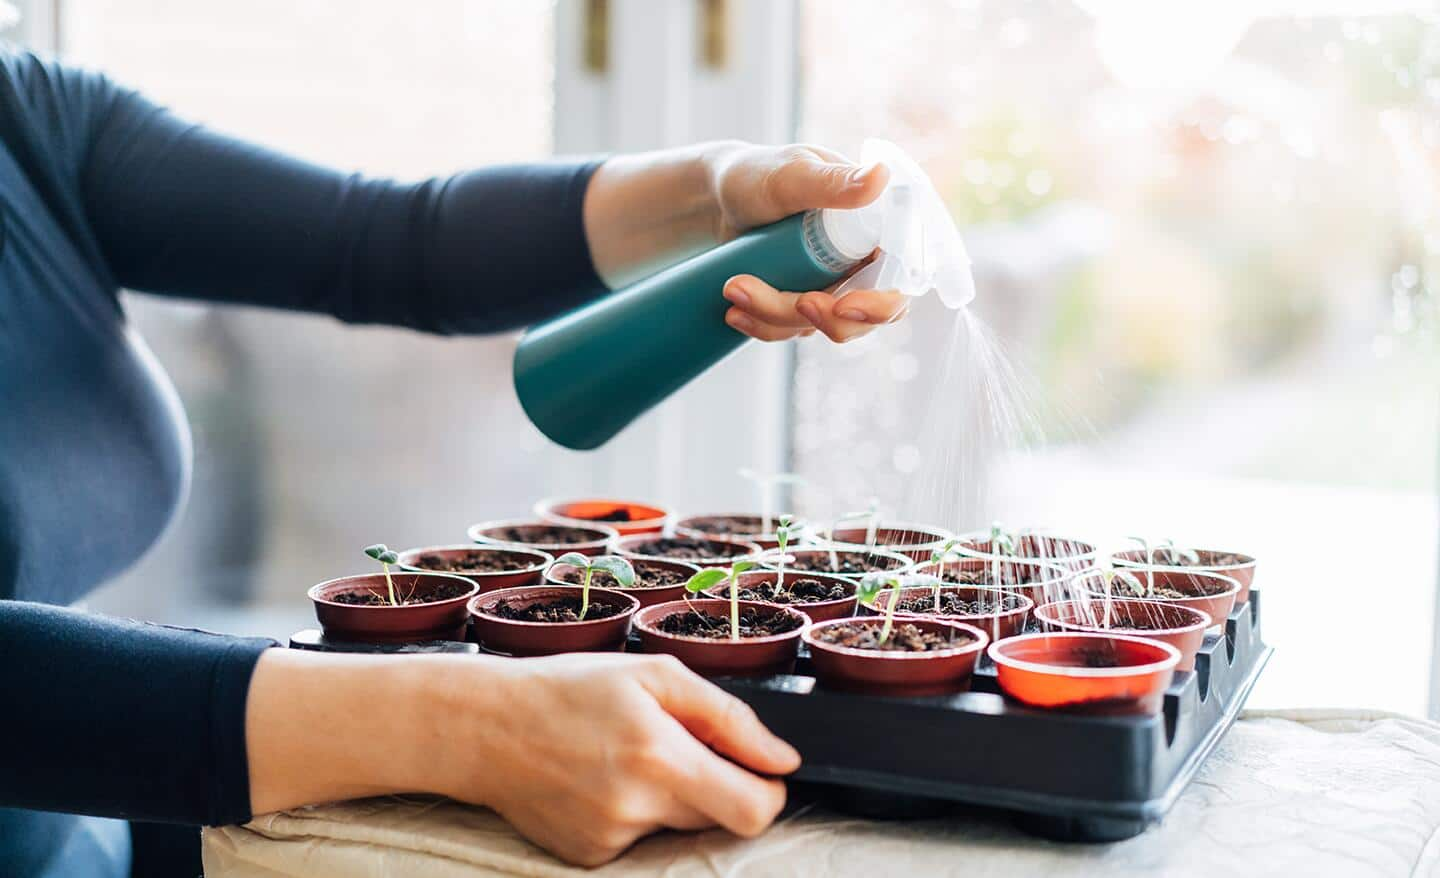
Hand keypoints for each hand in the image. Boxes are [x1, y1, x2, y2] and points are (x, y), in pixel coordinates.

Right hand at [437, 652, 797, 865]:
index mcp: (660, 757)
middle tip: (677, 746)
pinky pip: (640, 839)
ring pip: (679, 827)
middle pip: (720, 818)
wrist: (485, 727)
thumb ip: (728, 717)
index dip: (767, 790)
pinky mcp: (589, 857)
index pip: (754, 811)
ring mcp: (611, 840)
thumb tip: (783, 759)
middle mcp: (637, 808)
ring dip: (672, 797)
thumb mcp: (654, 675)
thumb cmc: (570, 688)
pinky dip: (635, 812)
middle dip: (717, 785)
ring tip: (626, 757)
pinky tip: (601, 780)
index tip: (756, 768)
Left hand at [705, 142, 909, 342]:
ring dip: (775, 317)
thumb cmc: (753, 175)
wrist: (712, 199)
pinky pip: (789, 330)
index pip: (897, 282)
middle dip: (823, 319)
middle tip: (792, 302)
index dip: (878, 305)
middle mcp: (859, 262)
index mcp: (874, 228)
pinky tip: (734, 311)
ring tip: (732, 288)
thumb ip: (834, 182)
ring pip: (817, 326)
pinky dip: (762, 326)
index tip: (841, 306)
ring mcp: (829, 286)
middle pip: (863, 318)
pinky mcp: (800, 303)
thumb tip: (881, 176)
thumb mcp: (792, 176)